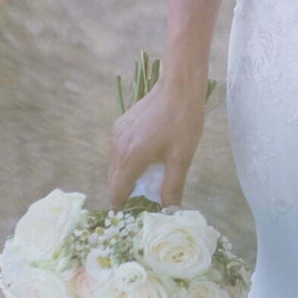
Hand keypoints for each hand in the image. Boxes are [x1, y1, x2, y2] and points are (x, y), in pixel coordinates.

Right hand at [106, 78, 207, 208]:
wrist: (179, 85)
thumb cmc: (183, 121)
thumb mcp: (181, 158)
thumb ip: (172, 187)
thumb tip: (169, 211)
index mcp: (129, 158)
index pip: (116, 193)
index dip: (125, 207)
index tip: (139, 213)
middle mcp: (117, 147)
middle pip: (114, 180)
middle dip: (128, 192)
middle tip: (148, 198)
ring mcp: (117, 133)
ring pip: (117, 165)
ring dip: (129, 175)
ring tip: (151, 178)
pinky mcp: (121, 124)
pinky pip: (120, 150)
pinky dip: (129, 160)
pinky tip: (149, 157)